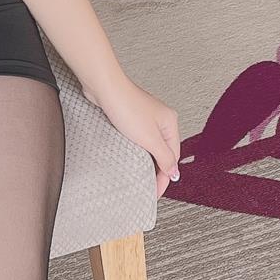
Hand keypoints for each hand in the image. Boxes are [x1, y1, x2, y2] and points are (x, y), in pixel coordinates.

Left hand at [84, 75, 180, 197]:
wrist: (105, 88)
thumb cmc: (127, 106)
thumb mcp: (149, 138)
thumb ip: (164, 157)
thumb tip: (174, 171)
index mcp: (171, 123)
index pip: (173, 157)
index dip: (165, 176)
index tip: (156, 191)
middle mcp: (161, 119)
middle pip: (164, 151)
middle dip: (157, 170)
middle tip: (149, 187)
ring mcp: (146, 117)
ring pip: (151, 145)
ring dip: (147, 160)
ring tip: (141, 176)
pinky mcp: (130, 116)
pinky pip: (138, 138)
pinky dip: (137, 150)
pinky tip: (130, 156)